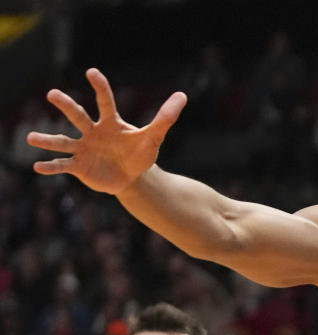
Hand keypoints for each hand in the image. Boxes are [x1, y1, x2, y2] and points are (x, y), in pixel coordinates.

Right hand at [26, 68, 186, 193]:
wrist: (131, 177)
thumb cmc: (141, 153)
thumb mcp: (154, 137)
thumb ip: (165, 118)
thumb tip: (182, 95)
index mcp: (110, 123)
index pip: (105, 101)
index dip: (100, 87)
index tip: (92, 72)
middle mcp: (92, 132)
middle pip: (78, 116)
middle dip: (66, 106)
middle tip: (53, 94)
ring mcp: (83, 148)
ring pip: (63, 142)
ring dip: (47, 140)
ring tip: (32, 138)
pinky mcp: (79, 166)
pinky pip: (62, 165)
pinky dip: (51, 166)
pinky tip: (38, 166)